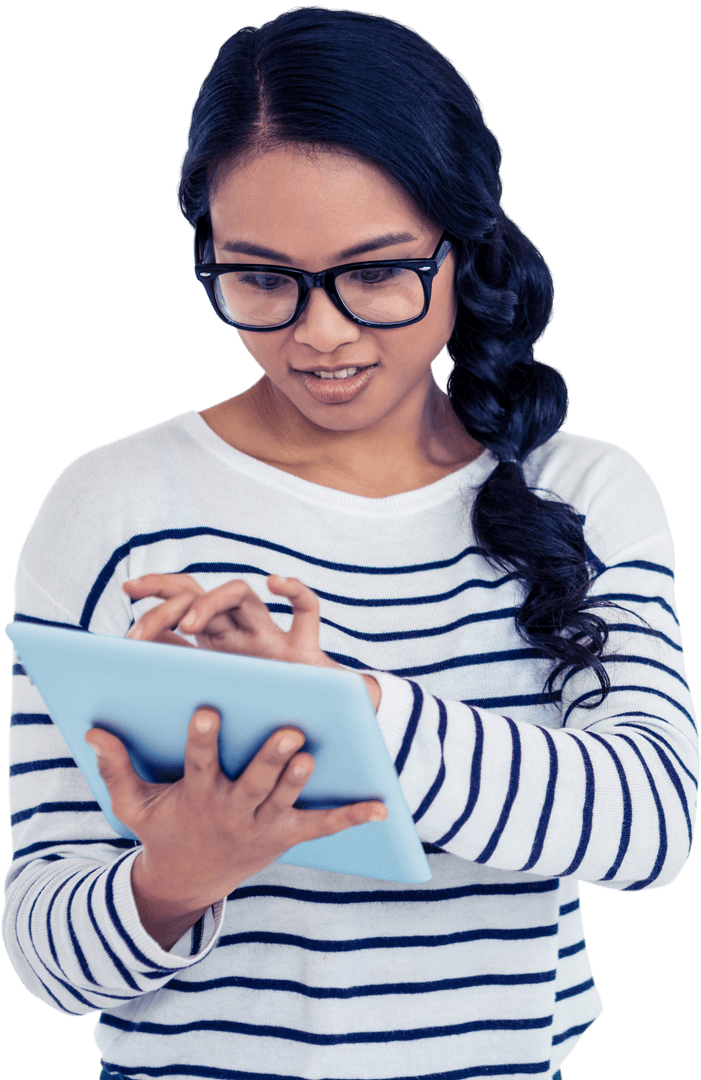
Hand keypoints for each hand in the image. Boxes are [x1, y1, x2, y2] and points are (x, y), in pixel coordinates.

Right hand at [85, 707, 386, 949]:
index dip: (202, 739)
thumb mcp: (132, 804)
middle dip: (269, 759)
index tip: (205, 710)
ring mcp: (263, 825)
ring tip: (314, 756)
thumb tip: (93, 730)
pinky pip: (322, 826)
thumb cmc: (162, 828)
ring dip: (300, 781)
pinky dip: (350, 816)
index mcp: (197, 795)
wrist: (190, 879)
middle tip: (287, 732)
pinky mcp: (287, 836)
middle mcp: (232, 810)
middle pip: (253, 782)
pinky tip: (380, 806)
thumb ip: (117, 767)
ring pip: (285, 799)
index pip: (198, 764)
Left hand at [123, 573, 380, 709]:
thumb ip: (182, 663)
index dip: (157, 586)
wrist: (308, 738)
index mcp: (218, 637)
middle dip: (167, 604)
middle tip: (137, 635)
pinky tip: (276, 583)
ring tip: (189, 627)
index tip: (127, 588)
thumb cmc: (257, 714)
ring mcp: (270, 636)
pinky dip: (296, 591)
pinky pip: (307, 610)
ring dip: (209, 603)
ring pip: (240, 594)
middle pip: (201, 592)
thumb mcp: (212, 690)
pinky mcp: (305, 651)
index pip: (184, 593)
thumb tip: (139, 652)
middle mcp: (240, 628)